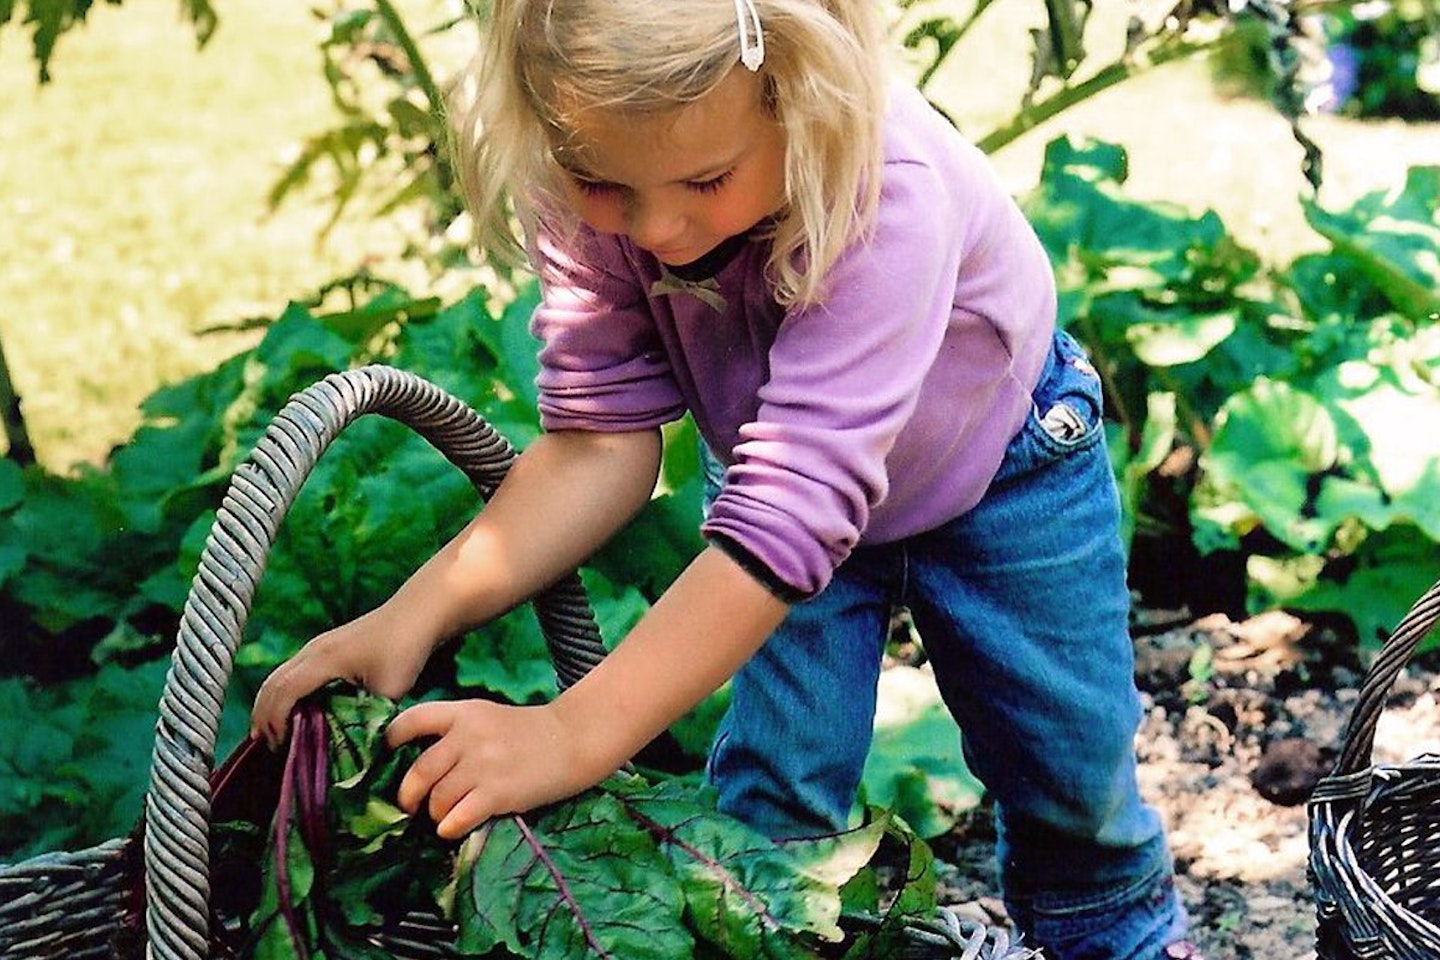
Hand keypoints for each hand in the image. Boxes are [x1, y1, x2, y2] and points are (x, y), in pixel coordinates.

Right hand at [250, 605, 430, 748]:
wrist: (418, 612)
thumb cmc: (406, 648)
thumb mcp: (390, 690)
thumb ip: (370, 717)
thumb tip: (355, 747)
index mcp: (324, 659)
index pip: (284, 692)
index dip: (276, 722)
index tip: (280, 748)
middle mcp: (313, 650)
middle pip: (272, 684)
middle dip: (264, 717)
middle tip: (267, 748)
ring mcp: (317, 646)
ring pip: (279, 676)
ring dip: (270, 704)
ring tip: (271, 734)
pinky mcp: (326, 646)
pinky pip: (292, 672)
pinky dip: (284, 693)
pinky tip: (293, 711)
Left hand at [386, 699, 603, 839]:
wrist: (575, 740)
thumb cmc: (531, 732)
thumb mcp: (489, 717)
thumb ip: (457, 731)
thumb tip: (419, 762)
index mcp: (465, 712)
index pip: (413, 720)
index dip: (393, 739)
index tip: (389, 755)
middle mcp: (469, 736)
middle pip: (419, 772)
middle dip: (409, 795)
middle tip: (411, 805)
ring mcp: (483, 765)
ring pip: (437, 800)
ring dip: (435, 814)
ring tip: (444, 816)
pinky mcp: (498, 793)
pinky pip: (456, 819)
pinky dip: (449, 828)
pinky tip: (455, 827)